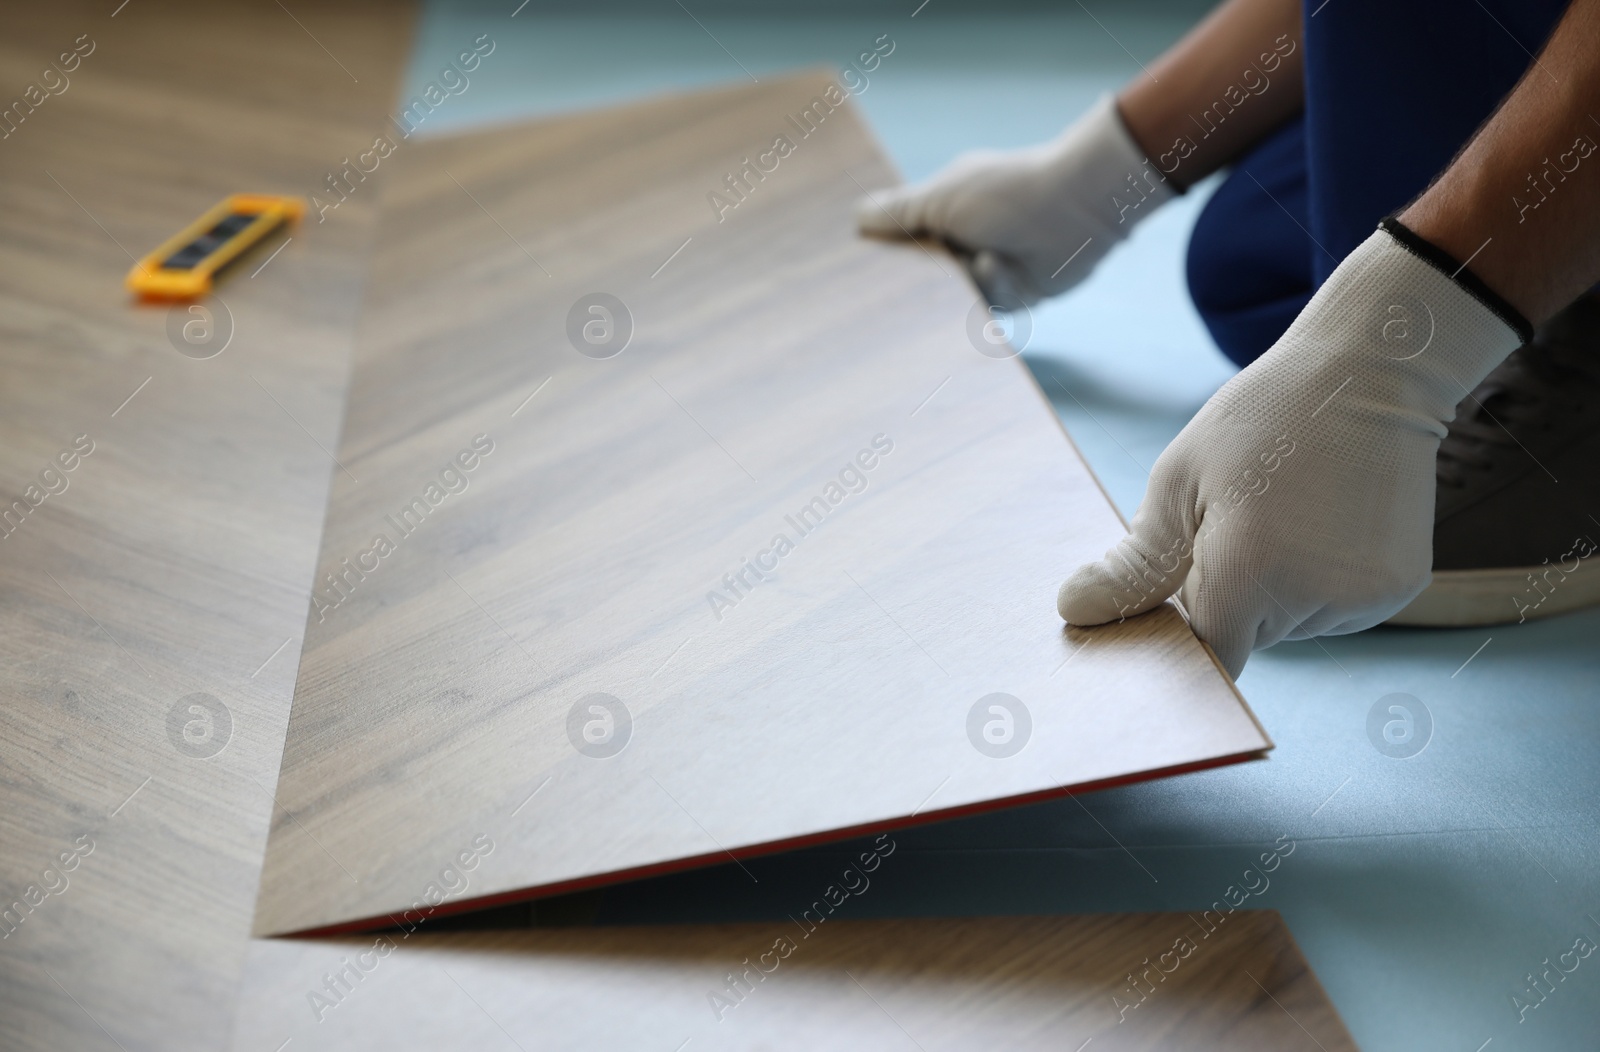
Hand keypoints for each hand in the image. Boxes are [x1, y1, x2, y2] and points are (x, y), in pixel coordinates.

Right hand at [855, 97, 1172, 305]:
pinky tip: (1003, 263)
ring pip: (950, 297)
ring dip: (960, 280)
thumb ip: (898, 211)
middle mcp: (961, 241)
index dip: (881, 254)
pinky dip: (993, 283)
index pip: (900, 239)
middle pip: (920, 276)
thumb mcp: (941, 197)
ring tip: (977, 257)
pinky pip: (985, 305)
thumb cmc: (1006, 193)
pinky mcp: (1012, 296)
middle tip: (902, 286)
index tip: (856, 271)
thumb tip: (856, 216)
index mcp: (942, 211)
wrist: (1076, 209)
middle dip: (916, 280)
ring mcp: (986, 270)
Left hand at [1057, 225, 1522, 676]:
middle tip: (1240, 518)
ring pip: (1290, 625)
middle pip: (1248, 637)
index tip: (1182, 582)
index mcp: (1250, 567)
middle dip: (1229, 594)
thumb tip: (1073, 612)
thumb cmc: (1262, 419)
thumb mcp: (1177, 482)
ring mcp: (1365, 597)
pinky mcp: (1398, 589)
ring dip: (1274, 588)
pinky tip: (1325, 524)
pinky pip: (1334, 611)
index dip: (1186, 625)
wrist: (1369, 373)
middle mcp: (1315, 594)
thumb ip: (1133, 565)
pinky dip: (1318, 582)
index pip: (1207, 651)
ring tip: (1288, 512)